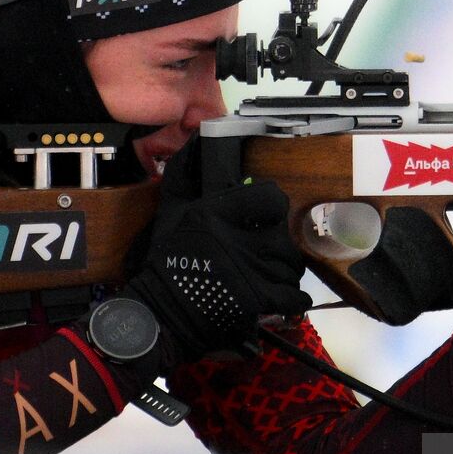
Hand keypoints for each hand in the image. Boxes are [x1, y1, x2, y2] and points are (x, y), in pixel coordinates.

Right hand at [125, 137, 311, 364]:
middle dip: (277, 246)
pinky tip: (280, 298)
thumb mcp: (170, 212)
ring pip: (290, 265)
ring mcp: (252, 271)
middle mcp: (239, 239)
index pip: (272, 199)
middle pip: (284, 236)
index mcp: (219, 214)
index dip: (272, 207)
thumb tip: (196, 139)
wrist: (159, 314)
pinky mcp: (258, 301)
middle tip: (264, 253)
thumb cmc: (165, 262)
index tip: (264, 218)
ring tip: (268, 276)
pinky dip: (291, 298)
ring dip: (282, 271)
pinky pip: (292, 296)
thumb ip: (184, 175)